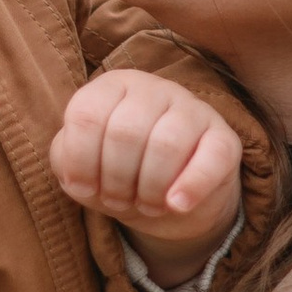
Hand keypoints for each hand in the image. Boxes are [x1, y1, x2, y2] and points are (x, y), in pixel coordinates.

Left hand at [52, 70, 243, 286]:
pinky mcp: (225, 137)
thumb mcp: (82, 166)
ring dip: (149, 189)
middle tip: (119, 201)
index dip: (81, 162)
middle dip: (116, 181)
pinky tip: (176, 204)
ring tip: (146, 205)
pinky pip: (210, 158)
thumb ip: (67, 160)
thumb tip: (78, 174)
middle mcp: (153, 89)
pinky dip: (190, 187)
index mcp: (113, 86)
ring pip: (166, 144)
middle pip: (124, 132)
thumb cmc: (119, 173)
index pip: (86, 114)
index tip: (85, 188)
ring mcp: (192, 109)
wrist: (170, 200)